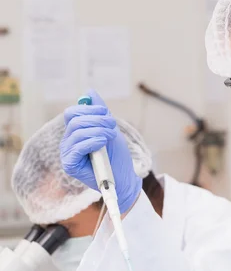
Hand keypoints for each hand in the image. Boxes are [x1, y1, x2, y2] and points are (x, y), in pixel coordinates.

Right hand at [61, 90, 141, 212]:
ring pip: (77, 131)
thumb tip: (89, 92)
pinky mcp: (70, 165)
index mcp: (75, 132)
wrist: (124, 179)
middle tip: (112, 126)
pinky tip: (102, 143)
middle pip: (74, 120)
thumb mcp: (110, 129)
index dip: (89, 109)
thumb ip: (99, 112)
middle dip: (96, 119)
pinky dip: (92, 141)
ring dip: (98, 130)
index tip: (106, 113)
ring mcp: (67, 153)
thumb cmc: (117, 156)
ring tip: (111, 137)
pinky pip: (77, 147)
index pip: (72, 113)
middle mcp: (68, 142)